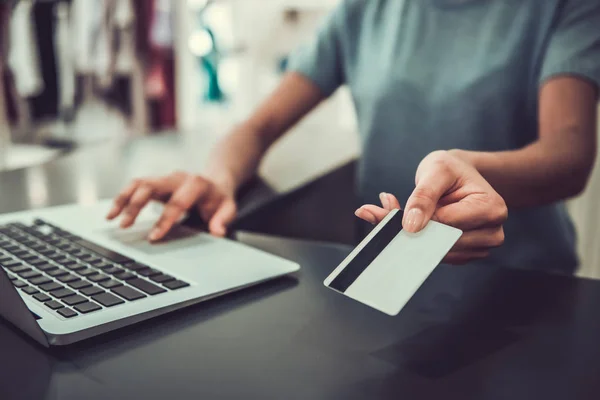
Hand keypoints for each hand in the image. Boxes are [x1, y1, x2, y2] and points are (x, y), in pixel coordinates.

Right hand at [106, 171, 236, 240]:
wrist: (215, 183)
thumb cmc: (219, 199)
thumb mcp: (228, 209)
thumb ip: (223, 219)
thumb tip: (218, 232)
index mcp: (196, 184)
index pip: (177, 202)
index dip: (165, 220)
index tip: (154, 237)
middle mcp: (178, 177)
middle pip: (151, 186)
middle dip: (136, 205)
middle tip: (124, 226)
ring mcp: (165, 178)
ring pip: (139, 183)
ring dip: (123, 199)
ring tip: (111, 218)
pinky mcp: (156, 182)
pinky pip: (135, 186)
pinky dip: (122, 198)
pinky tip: (113, 212)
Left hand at [355, 150, 507, 264]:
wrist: (459, 175)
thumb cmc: (451, 169)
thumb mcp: (436, 170)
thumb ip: (423, 196)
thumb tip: (410, 226)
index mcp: (491, 208)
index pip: (447, 223)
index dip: (419, 218)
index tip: (391, 209)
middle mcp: (492, 232)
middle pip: (442, 242)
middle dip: (412, 228)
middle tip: (387, 208)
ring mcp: (479, 247)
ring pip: (436, 252)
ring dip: (413, 237)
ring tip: (402, 212)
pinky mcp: (464, 255)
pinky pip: (436, 255)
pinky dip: (420, 242)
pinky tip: (415, 223)